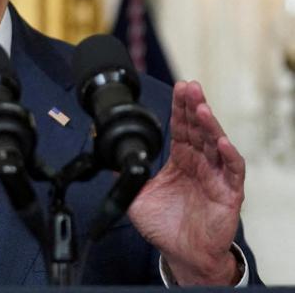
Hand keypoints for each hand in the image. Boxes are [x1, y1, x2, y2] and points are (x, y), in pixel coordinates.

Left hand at [127, 81, 243, 284]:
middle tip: (190, 86)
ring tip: (201, 107)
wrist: (181, 254)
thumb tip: (109, 156)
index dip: (180, 108)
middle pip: (199, 129)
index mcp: (180, 161)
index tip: (179, 87)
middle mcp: (200, 164)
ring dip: (210, 125)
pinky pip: (232, 171)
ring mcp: (215, 177)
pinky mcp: (229, 194)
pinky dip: (229, 155)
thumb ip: (126, 174)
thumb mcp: (137, 196)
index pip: (181, 128)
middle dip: (194, 106)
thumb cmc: (165, 226)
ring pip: (216, 144)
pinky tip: (222, 142)